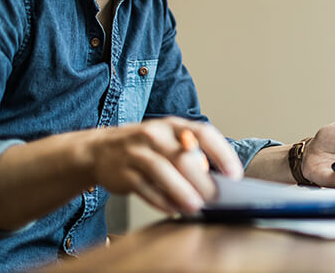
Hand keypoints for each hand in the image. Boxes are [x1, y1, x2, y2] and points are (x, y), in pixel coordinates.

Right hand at [87, 117, 242, 213]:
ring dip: (182, 191)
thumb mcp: (168, 141)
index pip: (204, 133)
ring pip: (163, 171)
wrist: (100, 150)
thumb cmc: (145, 147)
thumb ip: (191, 155)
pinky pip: (145, 188)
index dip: (222, 153)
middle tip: (216, 198)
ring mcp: (137, 152)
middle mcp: (155, 134)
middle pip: (183, 157)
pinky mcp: (123, 172)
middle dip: (202, 181)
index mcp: (173, 125)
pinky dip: (161, 201)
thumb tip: (220, 182)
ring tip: (196, 207)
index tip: (234, 174)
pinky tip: (173, 209)